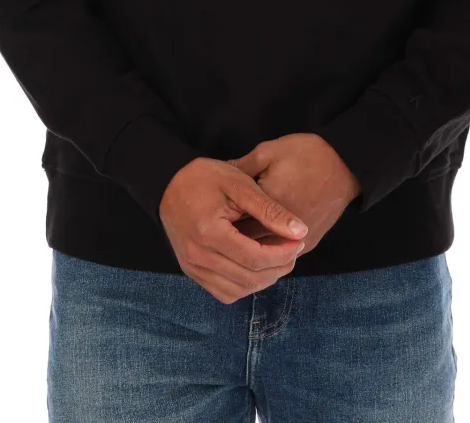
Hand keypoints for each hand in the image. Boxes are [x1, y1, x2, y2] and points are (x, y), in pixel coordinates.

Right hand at [159, 157, 308, 303]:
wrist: (169, 183)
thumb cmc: (205, 177)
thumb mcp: (239, 184)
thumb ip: (269, 209)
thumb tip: (300, 231)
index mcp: (209, 233)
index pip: (255, 259)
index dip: (283, 254)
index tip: (299, 240)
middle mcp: (197, 256)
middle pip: (248, 279)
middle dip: (278, 268)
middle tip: (294, 250)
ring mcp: (192, 267)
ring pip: (237, 291)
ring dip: (264, 280)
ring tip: (279, 258)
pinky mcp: (191, 271)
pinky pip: (223, 292)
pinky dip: (245, 285)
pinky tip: (257, 267)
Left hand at [226, 133, 359, 255]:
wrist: (346, 164)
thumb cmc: (306, 154)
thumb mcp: (268, 152)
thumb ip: (241, 167)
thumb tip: (217, 175)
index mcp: (269, 205)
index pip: (235, 225)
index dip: (221, 222)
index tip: (210, 215)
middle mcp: (283, 229)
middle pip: (248, 244)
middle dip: (233, 238)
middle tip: (218, 230)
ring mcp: (299, 241)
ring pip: (265, 254)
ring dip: (251, 248)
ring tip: (234, 237)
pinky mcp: (309, 243)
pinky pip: (282, 256)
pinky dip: (268, 251)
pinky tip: (257, 240)